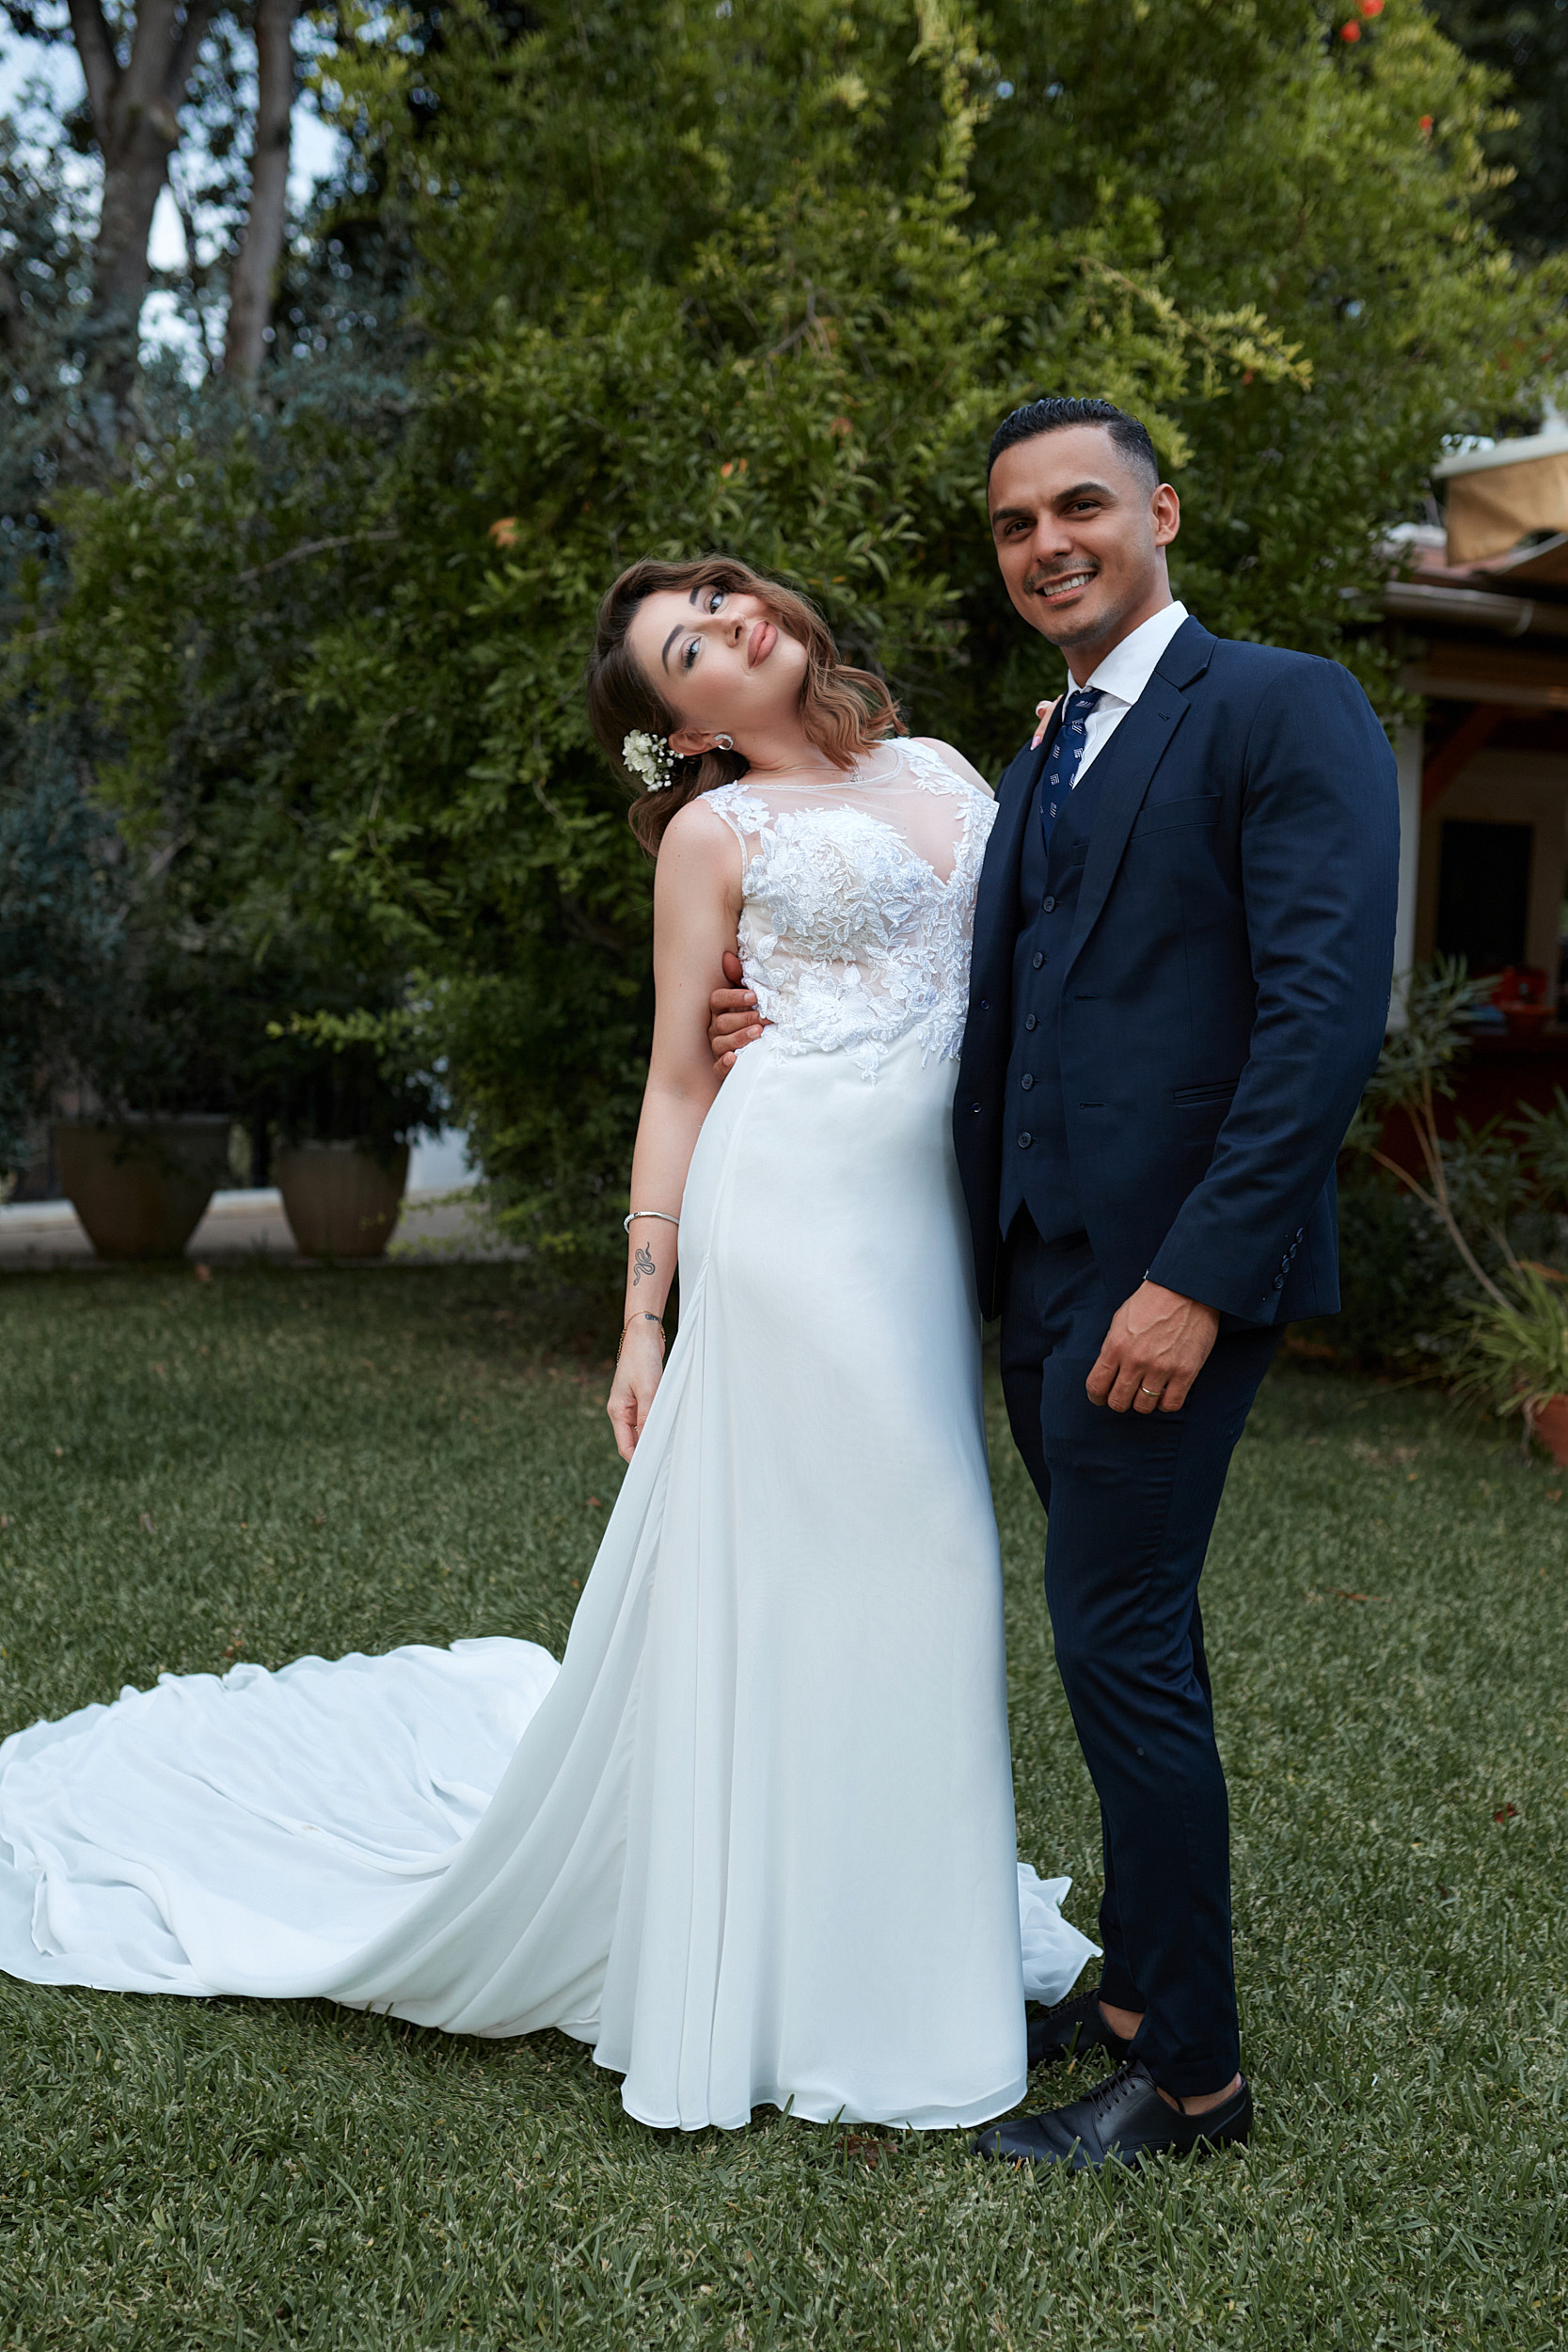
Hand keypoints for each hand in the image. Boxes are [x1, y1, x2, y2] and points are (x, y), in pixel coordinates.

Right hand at [607, 1322, 664, 1461]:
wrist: (643, 1335)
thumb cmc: (642, 1359)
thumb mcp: (648, 1389)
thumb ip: (648, 1416)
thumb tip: (650, 1442)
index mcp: (617, 1411)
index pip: (625, 1446)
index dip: (638, 1460)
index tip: (654, 1470)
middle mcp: (622, 1411)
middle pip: (633, 1442)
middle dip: (648, 1452)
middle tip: (667, 1463)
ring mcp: (631, 1406)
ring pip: (642, 1431)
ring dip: (654, 1438)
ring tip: (671, 1447)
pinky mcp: (641, 1399)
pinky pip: (649, 1419)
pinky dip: (658, 1425)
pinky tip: (670, 1428)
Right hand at [709, 949, 768, 1072]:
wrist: (768, 1048)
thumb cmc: (757, 1017)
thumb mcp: (752, 997)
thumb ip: (740, 978)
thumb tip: (728, 956)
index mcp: (721, 1009)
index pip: (717, 999)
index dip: (733, 997)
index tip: (754, 996)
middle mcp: (716, 1028)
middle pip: (722, 1022)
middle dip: (744, 1018)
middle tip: (765, 1017)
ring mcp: (718, 1048)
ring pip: (721, 1043)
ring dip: (739, 1037)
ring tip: (758, 1032)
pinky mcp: (723, 1067)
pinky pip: (718, 1067)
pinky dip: (725, 1063)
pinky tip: (735, 1057)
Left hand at [1086, 1281, 1218, 1414]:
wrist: (1186, 1288)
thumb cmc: (1151, 1301)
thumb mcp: (1120, 1320)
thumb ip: (1111, 1348)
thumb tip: (1107, 1373)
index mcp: (1115, 1346)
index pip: (1096, 1386)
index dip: (1097, 1397)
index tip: (1101, 1398)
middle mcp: (1136, 1360)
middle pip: (1118, 1402)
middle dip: (1119, 1402)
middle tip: (1126, 1395)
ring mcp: (1161, 1368)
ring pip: (1143, 1407)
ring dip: (1143, 1403)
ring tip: (1147, 1391)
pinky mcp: (1185, 1372)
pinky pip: (1171, 1405)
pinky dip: (1165, 1404)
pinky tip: (1165, 1393)